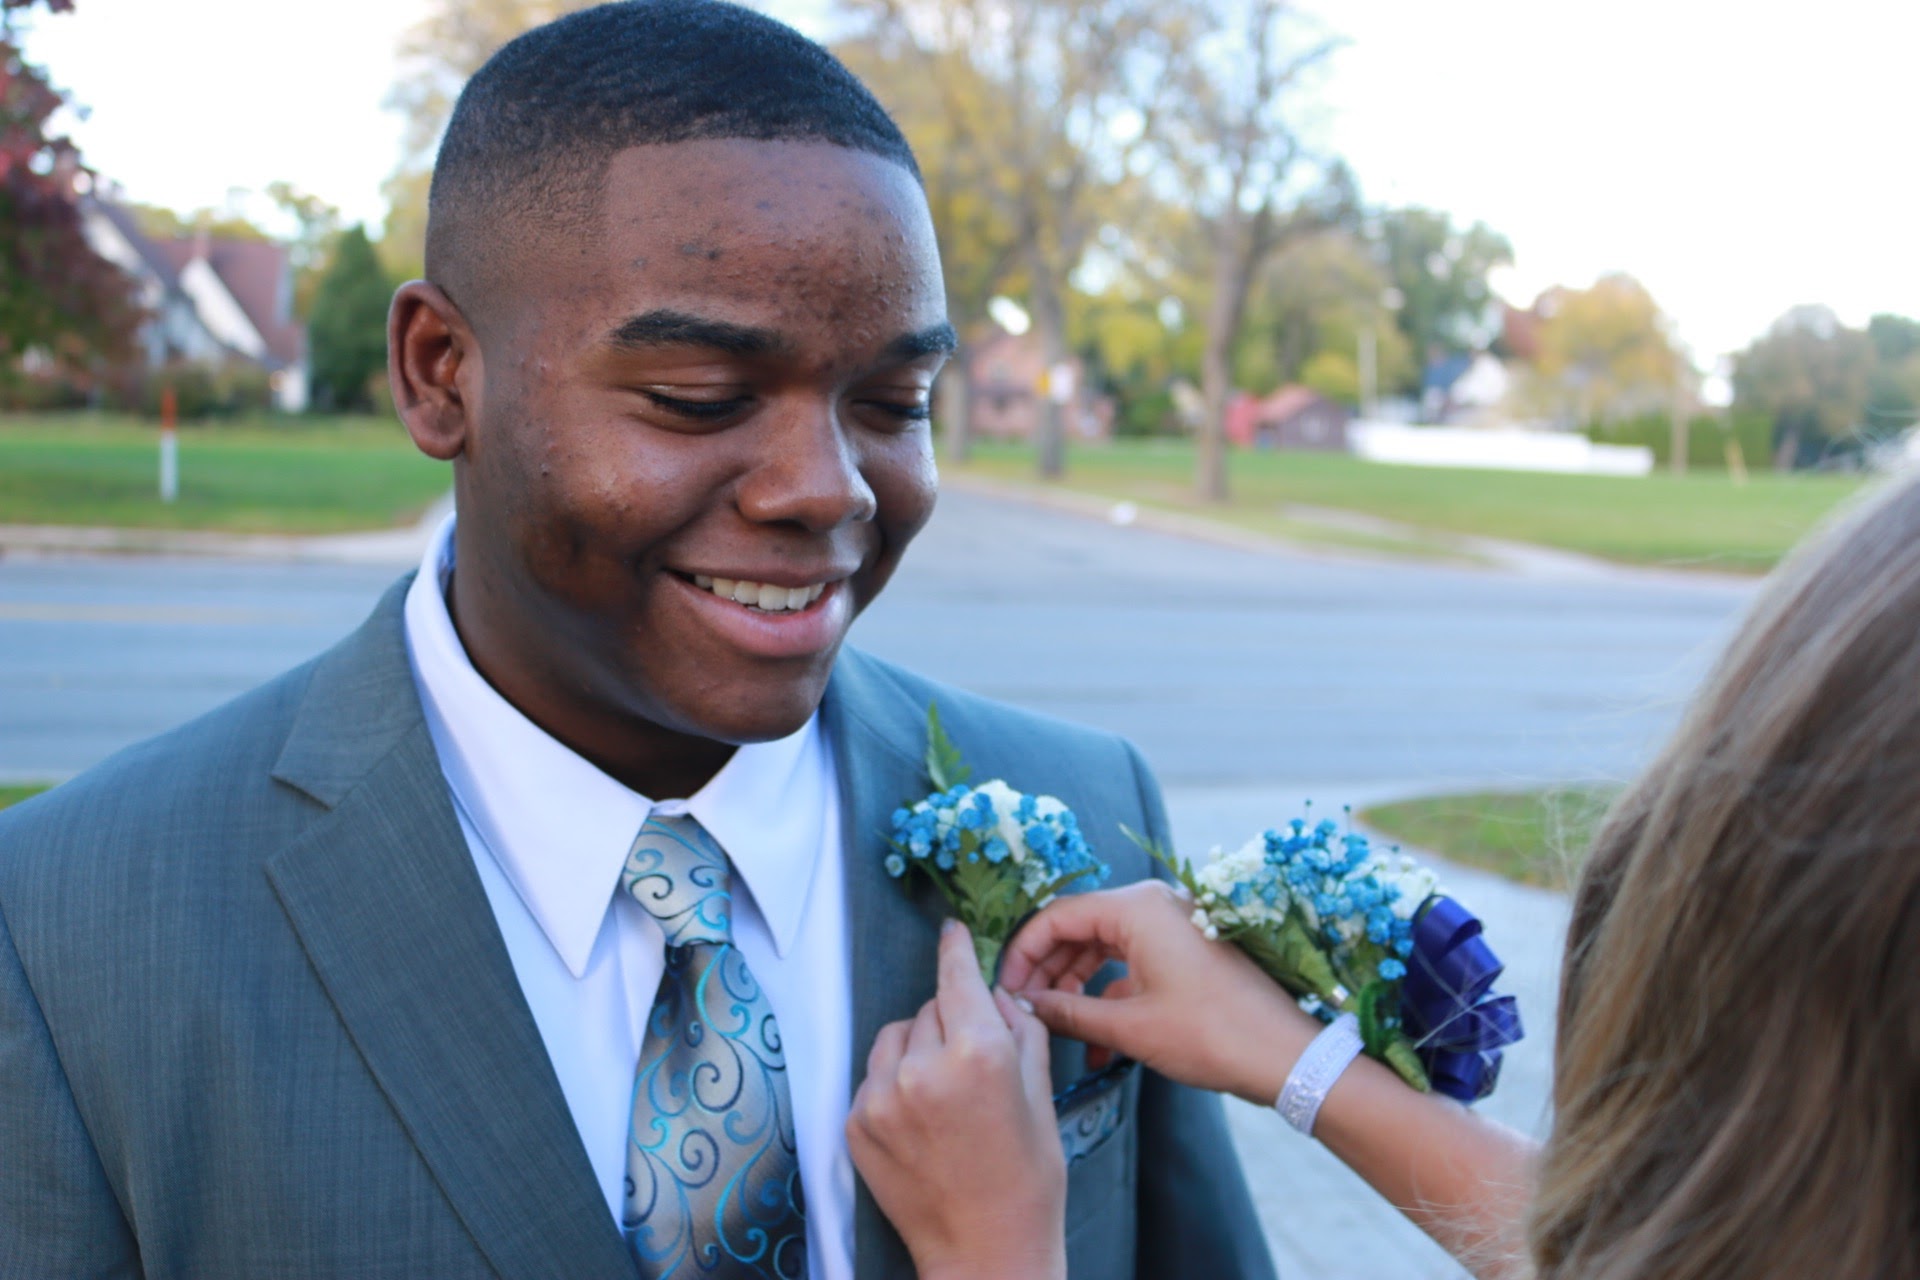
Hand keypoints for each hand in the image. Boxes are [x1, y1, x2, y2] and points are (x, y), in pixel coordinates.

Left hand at [846, 920, 1065, 1279]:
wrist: (985, 1253)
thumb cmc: (1026, 1181)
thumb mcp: (1040, 1096)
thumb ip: (1020, 1032)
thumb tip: (998, 995)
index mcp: (978, 1055)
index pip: (957, 978)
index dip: (955, 951)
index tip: (951, 932)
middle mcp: (922, 1069)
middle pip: (929, 1007)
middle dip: (951, 1022)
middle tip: (974, 1062)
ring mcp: (881, 1097)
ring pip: (895, 1036)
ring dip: (917, 1048)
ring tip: (944, 1092)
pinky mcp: (854, 1124)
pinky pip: (874, 1075)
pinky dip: (894, 1082)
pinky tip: (921, 1118)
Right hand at [999, 880, 1322, 1105]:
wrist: (1286, 1056)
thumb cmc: (1211, 1033)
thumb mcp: (1130, 1027)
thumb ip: (1068, 1012)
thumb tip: (1023, 1007)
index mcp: (1138, 907)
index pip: (1057, 916)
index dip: (1023, 953)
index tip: (1004, 990)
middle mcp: (1153, 906)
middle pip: (1078, 929)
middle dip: (1047, 972)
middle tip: (1022, 1012)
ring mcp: (1171, 928)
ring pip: (1102, 949)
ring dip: (1075, 989)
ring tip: (1053, 1030)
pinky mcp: (1184, 953)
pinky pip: (1131, 965)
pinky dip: (1108, 998)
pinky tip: (1096, 1045)